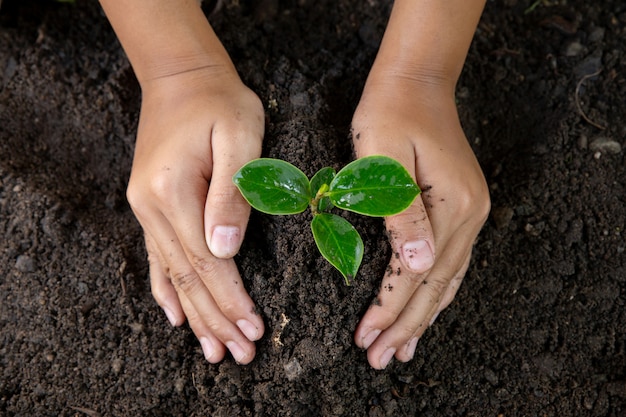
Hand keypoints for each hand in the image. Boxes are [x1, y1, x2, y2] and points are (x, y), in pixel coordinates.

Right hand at [126, 67, 265, 363]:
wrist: (181, 76)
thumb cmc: (219, 102)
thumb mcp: (239, 137)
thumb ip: (232, 194)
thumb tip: (227, 251)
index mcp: (174, 191)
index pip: (207, 262)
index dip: (231, 299)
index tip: (253, 330)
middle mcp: (151, 206)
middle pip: (188, 277)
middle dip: (217, 318)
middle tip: (240, 354)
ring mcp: (146, 208)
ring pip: (172, 274)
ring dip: (194, 314)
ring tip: (212, 350)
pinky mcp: (150, 206)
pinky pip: (157, 257)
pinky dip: (167, 289)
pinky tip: (174, 315)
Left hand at [351, 78, 489, 368]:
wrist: (416, 84)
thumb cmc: (388, 116)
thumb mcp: (383, 159)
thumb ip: (401, 213)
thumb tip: (419, 268)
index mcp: (449, 205)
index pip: (415, 273)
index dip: (389, 309)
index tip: (366, 339)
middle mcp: (469, 215)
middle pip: (436, 286)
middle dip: (406, 326)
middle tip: (380, 359)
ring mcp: (471, 212)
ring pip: (448, 280)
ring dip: (424, 317)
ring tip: (404, 351)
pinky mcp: (464, 207)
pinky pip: (453, 262)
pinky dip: (438, 292)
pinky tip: (427, 310)